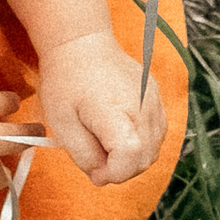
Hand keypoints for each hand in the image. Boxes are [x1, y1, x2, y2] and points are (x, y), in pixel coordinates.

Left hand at [34, 30, 169, 186]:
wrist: (81, 44)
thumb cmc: (66, 79)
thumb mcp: (62, 122)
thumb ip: (83, 155)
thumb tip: (101, 175)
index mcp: (116, 110)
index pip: (131, 158)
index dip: (113, 173)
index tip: (94, 170)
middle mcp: (143, 106)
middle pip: (145, 159)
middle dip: (120, 169)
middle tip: (95, 158)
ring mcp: (154, 100)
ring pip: (154, 149)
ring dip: (132, 158)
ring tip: (105, 143)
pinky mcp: (156, 97)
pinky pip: (157, 133)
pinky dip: (141, 143)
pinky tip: (119, 133)